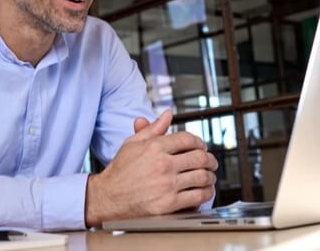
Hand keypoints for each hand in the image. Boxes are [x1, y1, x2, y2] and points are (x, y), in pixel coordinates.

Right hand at [85, 109, 217, 226]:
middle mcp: (162, 164)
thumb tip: (167, 114)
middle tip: (211, 162)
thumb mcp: (133, 144)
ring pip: (202, 176)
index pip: (188, 140)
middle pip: (199, 157)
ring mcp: (167, 184)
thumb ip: (153, 129)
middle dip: (210, 159)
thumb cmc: (119, 172)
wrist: (108, 198)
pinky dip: (206, 193)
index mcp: (155, 147)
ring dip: (210, 176)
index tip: (202, 147)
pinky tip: (205, 191)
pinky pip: (197, 196)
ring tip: (210, 177)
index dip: (199, 142)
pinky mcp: (169, 203)